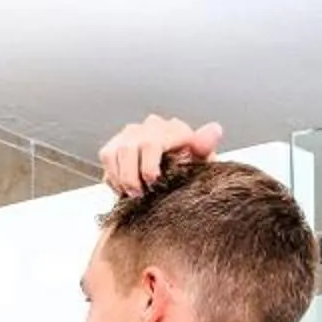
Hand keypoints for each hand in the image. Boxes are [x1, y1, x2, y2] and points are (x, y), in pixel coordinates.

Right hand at [99, 115, 223, 196]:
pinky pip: (107, 158)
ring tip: (133, 193)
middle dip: (132, 177)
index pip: (151, 144)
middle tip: (141, 194)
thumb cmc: (192, 168)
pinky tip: (125, 188)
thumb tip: (214, 130)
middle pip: (129, 149)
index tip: (153, 183)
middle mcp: (149, 127)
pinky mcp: (116, 144)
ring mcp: (131, 134)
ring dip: (121, 178)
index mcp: (171, 129)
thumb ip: (204, 145)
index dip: (148, 167)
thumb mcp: (203, 160)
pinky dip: (113, 176)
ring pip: (114, 153)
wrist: (182, 170)